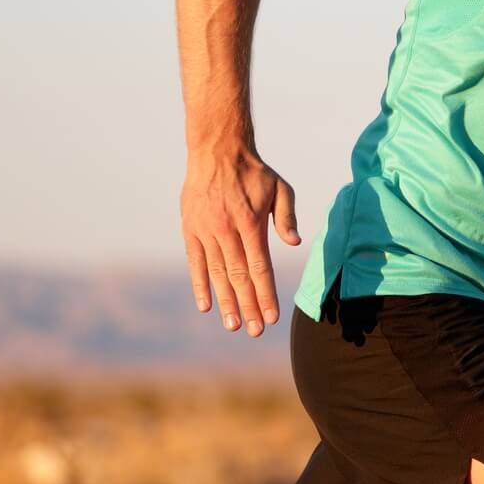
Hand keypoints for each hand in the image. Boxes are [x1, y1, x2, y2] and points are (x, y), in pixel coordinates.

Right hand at [179, 147, 300, 336]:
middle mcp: (226, 231)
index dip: (265, 293)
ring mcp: (205, 232)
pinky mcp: (190, 231)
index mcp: (250, 224)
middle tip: (254, 331)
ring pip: (217, 274)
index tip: (271, 316)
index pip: (259, 267)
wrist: (217, 152)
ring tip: (233, 325)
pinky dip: (200, 285)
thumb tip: (293, 243)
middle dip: (248, 306)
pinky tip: (206, 306)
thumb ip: (287, 216)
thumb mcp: (280, 188)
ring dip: (226, 302)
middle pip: (239, 277)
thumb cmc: (254, 173)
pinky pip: (195, 263)